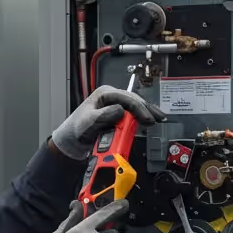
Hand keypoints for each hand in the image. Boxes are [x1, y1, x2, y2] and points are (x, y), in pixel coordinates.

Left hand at [51, 86, 166, 160]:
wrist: (73, 139)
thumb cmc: (78, 129)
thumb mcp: (89, 121)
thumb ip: (103, 116)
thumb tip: (120, 111)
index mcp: (104, 93)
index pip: (126, 98)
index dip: (139, 109)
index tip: (147, 119)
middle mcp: (111, 96)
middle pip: (134, 100)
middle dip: (147, 109)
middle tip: (159, 118)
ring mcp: (115, 104)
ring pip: (135, 105)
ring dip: (147, 112)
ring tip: (159, 118)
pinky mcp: (117, 113)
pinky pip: (133, 113)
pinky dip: (142, 116)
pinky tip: (150, 120)